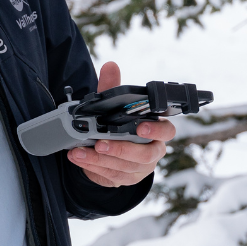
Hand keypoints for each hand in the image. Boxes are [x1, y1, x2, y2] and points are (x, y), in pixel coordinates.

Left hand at [67, 61, 173, 187]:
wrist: (110, 152)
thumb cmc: (118, 126)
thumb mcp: (113, 106)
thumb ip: (112, 88)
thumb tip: (110, 66)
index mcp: (156, 131)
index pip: (167, 131)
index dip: (156, 129)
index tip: (141, 127)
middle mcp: (152, 150)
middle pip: (146, 154)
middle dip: (121, 149)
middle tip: (100, 143)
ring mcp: (140, 167)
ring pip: (125, 167)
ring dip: (99, 160)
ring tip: (80, 152)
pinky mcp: (126, 179)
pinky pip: (112, 176)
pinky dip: (93, 167)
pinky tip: (79, 158)